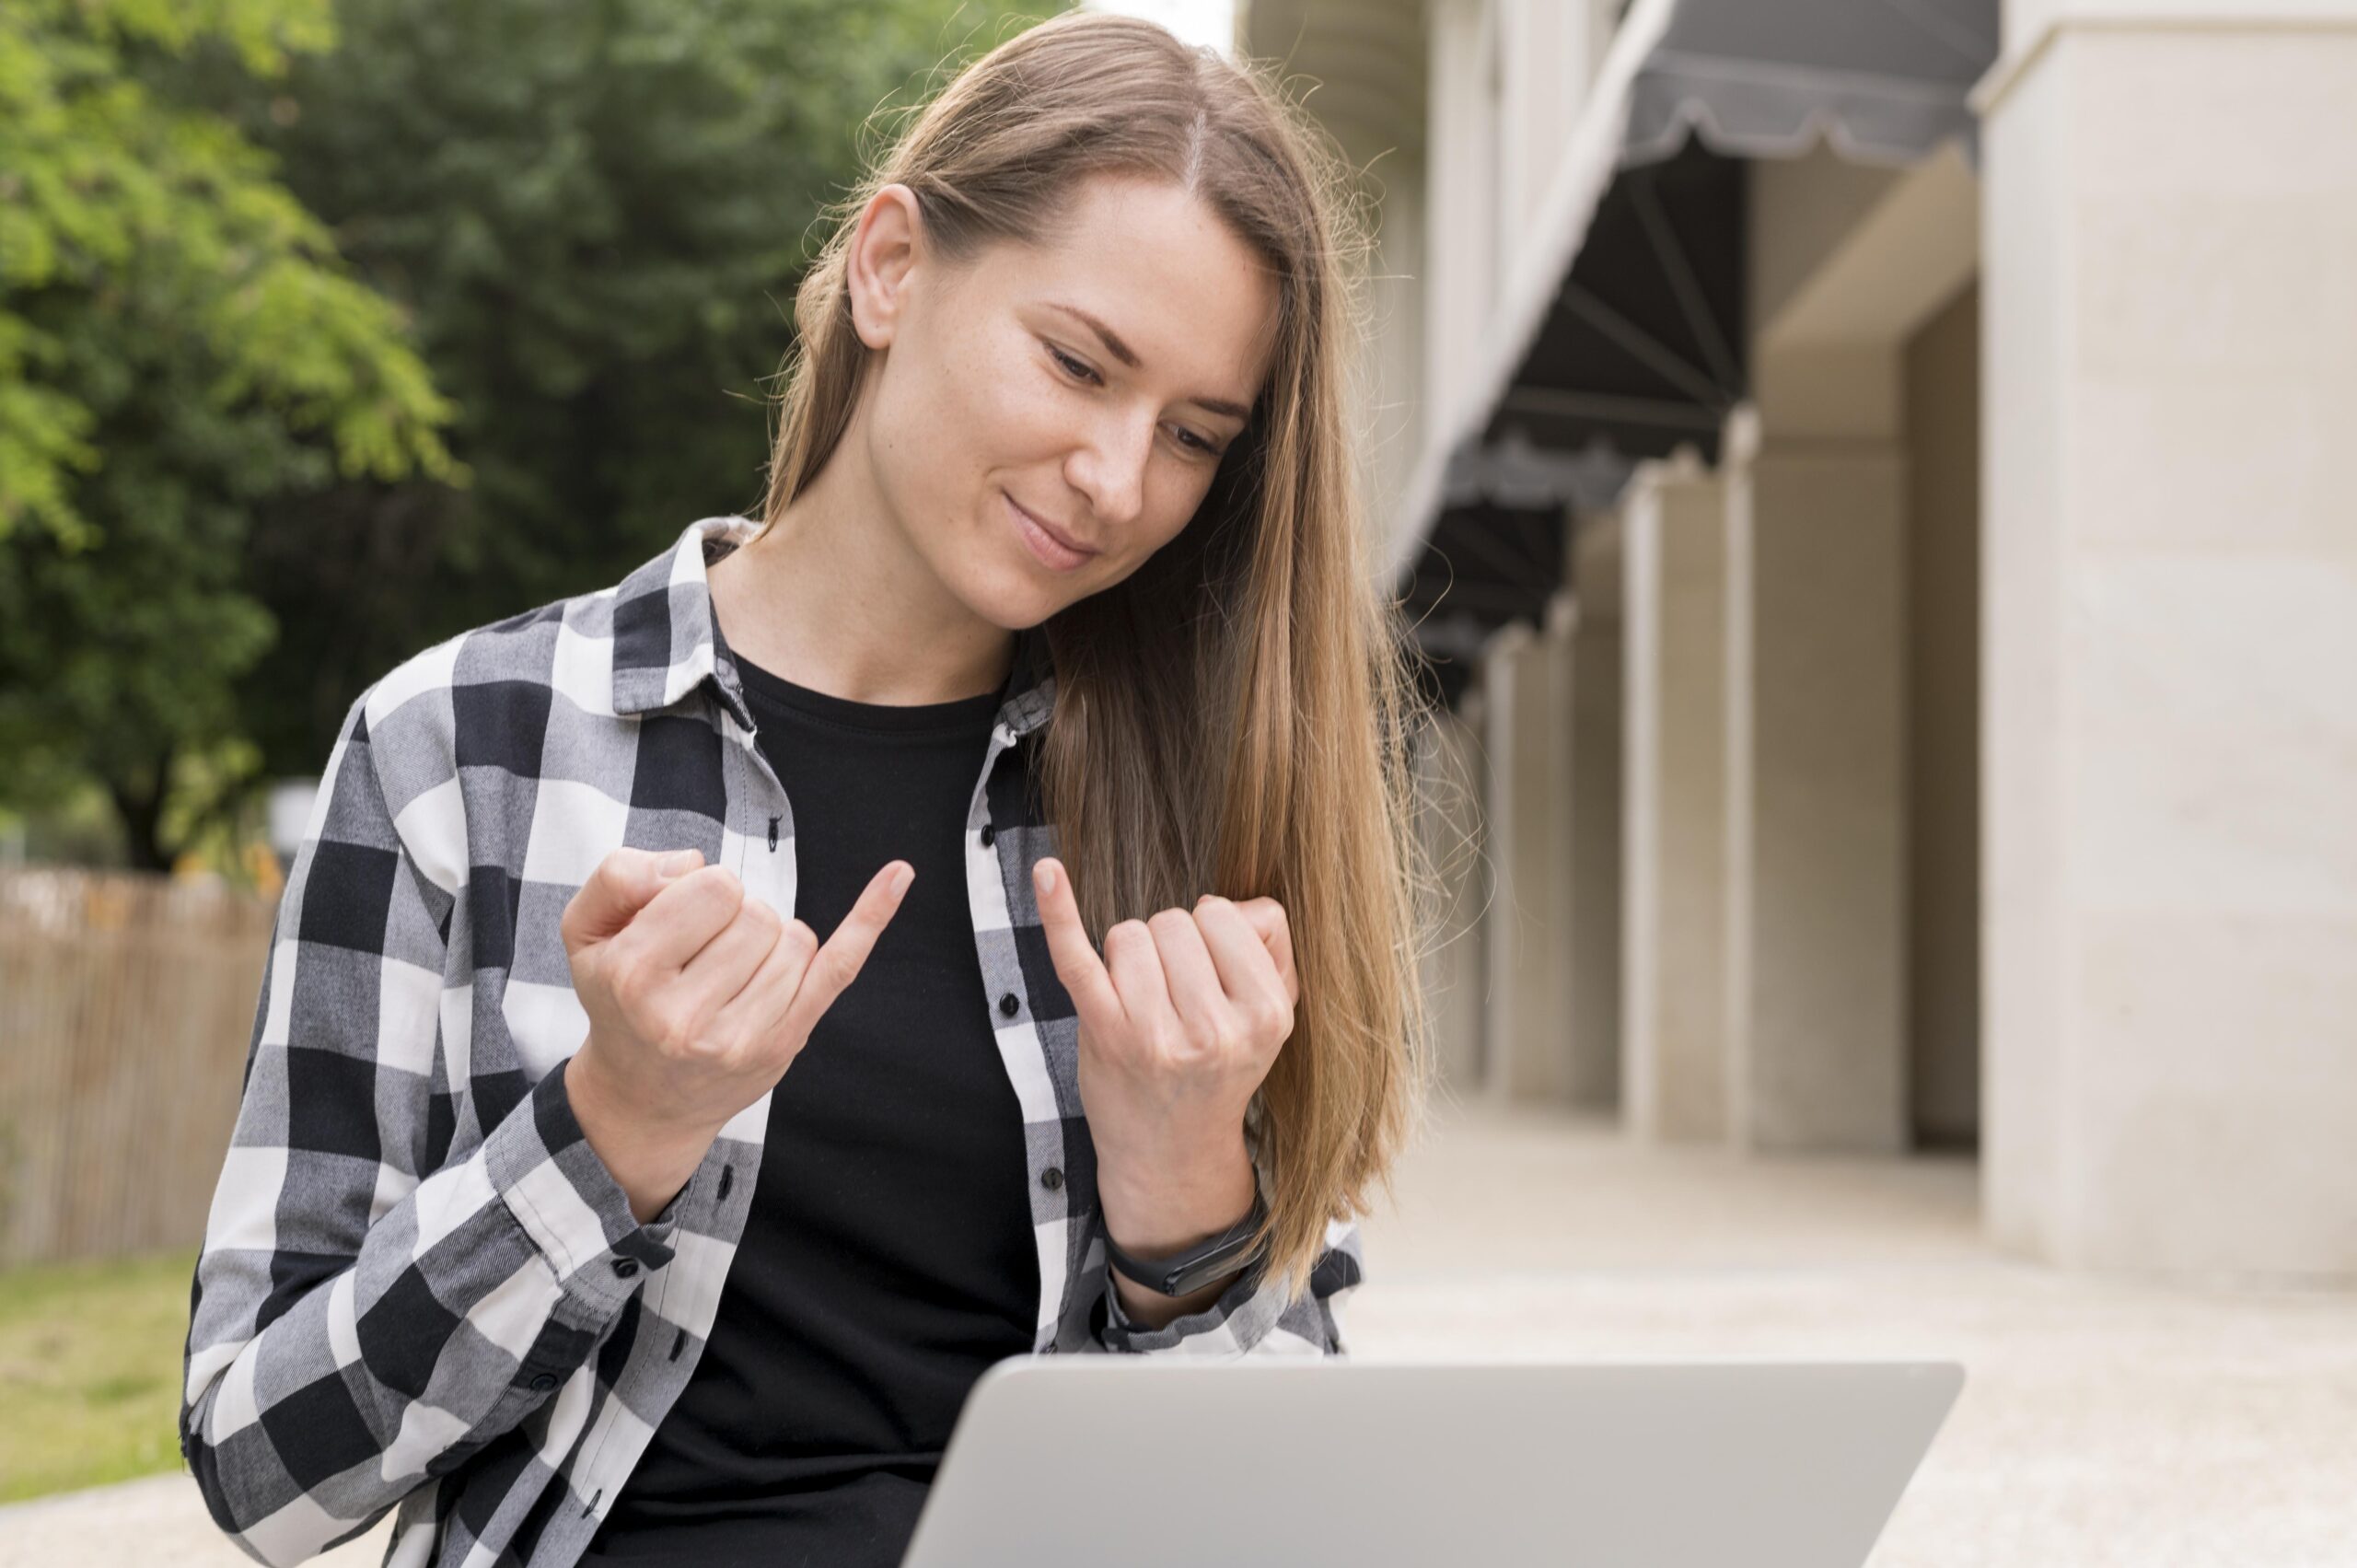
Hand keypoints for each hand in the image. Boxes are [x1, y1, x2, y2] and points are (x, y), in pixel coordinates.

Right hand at [560, 846, 912, 1220]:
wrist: (642, 1100)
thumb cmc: (620, 999)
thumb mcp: (588, 932)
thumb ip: (620, 876)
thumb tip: (694, 863)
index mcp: (635, 975)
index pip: (710, 887)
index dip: (700, 891)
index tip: (680, 921)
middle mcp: (686, 1016)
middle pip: (757, 913)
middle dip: (736, 918)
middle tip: (702, 957)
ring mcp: (741, 1037)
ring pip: (793, 936)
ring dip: (767, 942)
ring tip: (728, 977)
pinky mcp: (783, 1043)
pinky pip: (838, 967)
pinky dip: (870, 919)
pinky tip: (897, 876)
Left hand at [1029, 856, 1297, 1231]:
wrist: (1172, 1152)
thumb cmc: (1218, 1066)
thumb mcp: (1271, 1017)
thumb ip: (1269, 947)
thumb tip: (1220, 905)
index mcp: (1267, 1015)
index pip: (1225, 915)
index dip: (1210, 934)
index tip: (1209, 977)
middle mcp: (1216, 1030)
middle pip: (1175, 921)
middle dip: (1169, 947)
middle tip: (1174, 1002)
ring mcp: (1156, 1035)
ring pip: (1130, 933)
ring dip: (1130, 957)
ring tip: (1144, 1006)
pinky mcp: (1104, 1035)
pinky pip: (1077, 957)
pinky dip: (1058, 912)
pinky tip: (1046, 874)